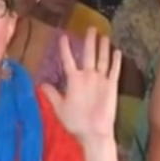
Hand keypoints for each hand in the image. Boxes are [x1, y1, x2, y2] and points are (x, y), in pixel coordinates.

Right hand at [43, 29, 120, 143]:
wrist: (95, 132)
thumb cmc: (76, 122)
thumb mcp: (59, 108)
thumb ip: (51, 94)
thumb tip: (41, 84)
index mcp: (73, 80)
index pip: (67, 60)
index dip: (65, 48)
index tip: (64, 36)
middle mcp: (88, 76)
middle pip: (88, 54)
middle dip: (89, 40)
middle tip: (92, 28)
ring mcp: (102, 80)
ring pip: (103, 59)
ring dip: (103, 46)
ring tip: (104, 36)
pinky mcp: (113, 86)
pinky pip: (115, 70)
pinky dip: (117, 60)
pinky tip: (117, 51)